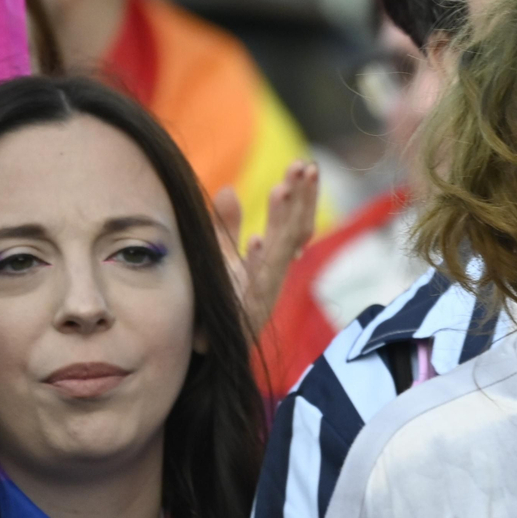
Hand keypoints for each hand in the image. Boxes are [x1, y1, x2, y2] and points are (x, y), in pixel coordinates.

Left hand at [212, 161, 319, 333]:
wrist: (210, 351)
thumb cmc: (217, 304)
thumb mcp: (223, 259)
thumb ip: (227, 226)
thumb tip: (229, 189)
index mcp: (273, 261)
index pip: (295, 222)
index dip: (303, 196)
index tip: (306, 165)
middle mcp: (274, 274)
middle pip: (294, 231)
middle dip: (300, 199)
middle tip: (303, 166)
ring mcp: (262, 290)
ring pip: (279, 250)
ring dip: (282, 220)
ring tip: (282, 188)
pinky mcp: (245, 307)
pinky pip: (254, 281)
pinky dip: (257, 260)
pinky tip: (257, 240)